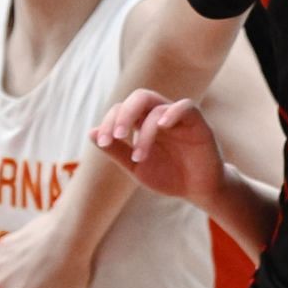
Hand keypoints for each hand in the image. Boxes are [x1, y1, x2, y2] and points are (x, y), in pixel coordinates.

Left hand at [91, 90, 227, 207]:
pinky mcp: (197, 123)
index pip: (122, 108)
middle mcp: (160, 115)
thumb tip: (90, 133)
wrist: (197, 190)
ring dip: (144, 131)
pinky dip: (173, 112)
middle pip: (140, 97)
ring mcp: (179, 118)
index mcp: (143, 122)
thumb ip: (116, 150)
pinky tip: (163, 126)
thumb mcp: (136, 167)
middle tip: (116, 136)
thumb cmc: (168, 176)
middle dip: (124, 114)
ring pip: (157, 106)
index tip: (102, 142)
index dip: (109, 121)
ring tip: (139, 156)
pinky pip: (185, 107)